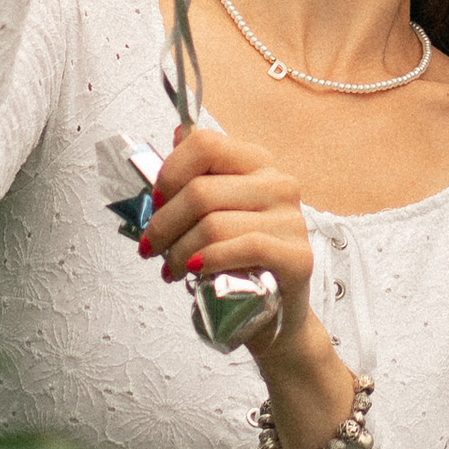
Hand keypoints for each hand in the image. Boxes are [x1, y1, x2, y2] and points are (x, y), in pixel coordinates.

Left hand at [140, 118, 314, 315]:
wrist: (277, 314)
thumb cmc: (239, 261)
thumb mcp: (216, 214)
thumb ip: (198, 177)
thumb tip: (176, 133)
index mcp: (257, 164)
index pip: (206, 144)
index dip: (170, 173)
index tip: (155, 202)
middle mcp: (278, 184)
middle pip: (202, 191)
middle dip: (164, 224)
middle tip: (151, 248)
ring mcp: (291, 220)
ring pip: (215, 224)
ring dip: (180, 251)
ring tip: (171, 269)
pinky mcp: (297, 256)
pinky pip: (246, 248)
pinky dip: (211, 260)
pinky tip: (196, 270)